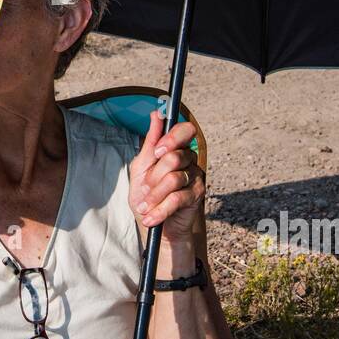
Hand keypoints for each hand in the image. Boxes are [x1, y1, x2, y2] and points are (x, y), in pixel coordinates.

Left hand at [129, 110, 204, 241]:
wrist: (154, 225)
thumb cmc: (146, 196)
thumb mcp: (140, 169)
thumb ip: (150, 143)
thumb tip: (156, 114)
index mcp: (175, 148)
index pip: (184, 130)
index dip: (172, 138)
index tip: (158, 152)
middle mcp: (189, 159)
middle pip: (174, 157)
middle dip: (153, 177)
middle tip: (143, 189)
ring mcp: (195, 177)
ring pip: (173, 179)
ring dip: (153, 196)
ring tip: (144, 207)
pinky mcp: (197, 195)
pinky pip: (177, 198)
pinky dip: (160, 210)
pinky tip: (151, 218)